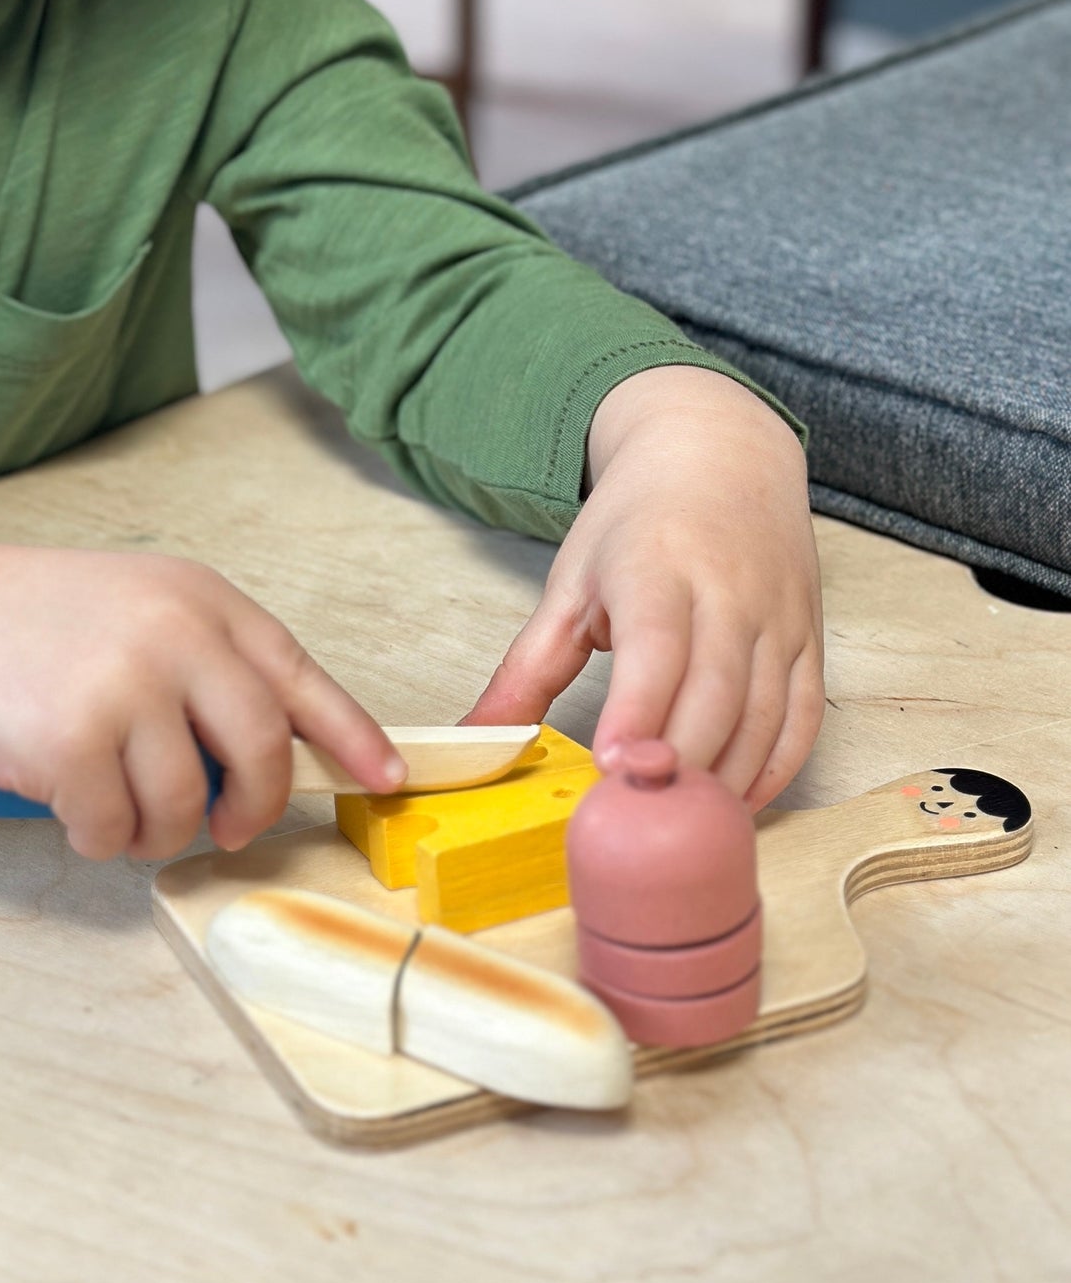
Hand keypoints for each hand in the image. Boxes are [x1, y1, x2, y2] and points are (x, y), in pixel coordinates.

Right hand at [0, 540, 406, 859]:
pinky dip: (98, 838)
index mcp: (201, 600)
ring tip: (116, 810)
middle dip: (251, 808)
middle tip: (226, 829)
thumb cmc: (29, 620)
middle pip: (260, 752)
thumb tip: (269, 760)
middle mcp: (175, 634)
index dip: (354, 735)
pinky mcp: (70, 741)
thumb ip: (204, 665)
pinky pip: (114, 829)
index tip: (387, 778)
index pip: (301, 677)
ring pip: (185, 805)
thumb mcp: (137, 606)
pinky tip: (72, 811)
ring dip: (154, 830)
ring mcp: (124, 686)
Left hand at [461, 366, 823, 808]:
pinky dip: (773, 771)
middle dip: (677, 766)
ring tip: (675, 827)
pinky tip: (732, 804)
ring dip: (722, 781)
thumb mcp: (570, 584)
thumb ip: (526, 670)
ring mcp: (776, 619)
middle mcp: (729, 594)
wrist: (720, 455)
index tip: (613, 767)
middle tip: (635, 822)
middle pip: (714, 697)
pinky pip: (802, 720)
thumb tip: (474, 741)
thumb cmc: (637, 525)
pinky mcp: (807, 641)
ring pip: (762, 718)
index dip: (638, 713)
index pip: (656, 649)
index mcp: (659, 571)